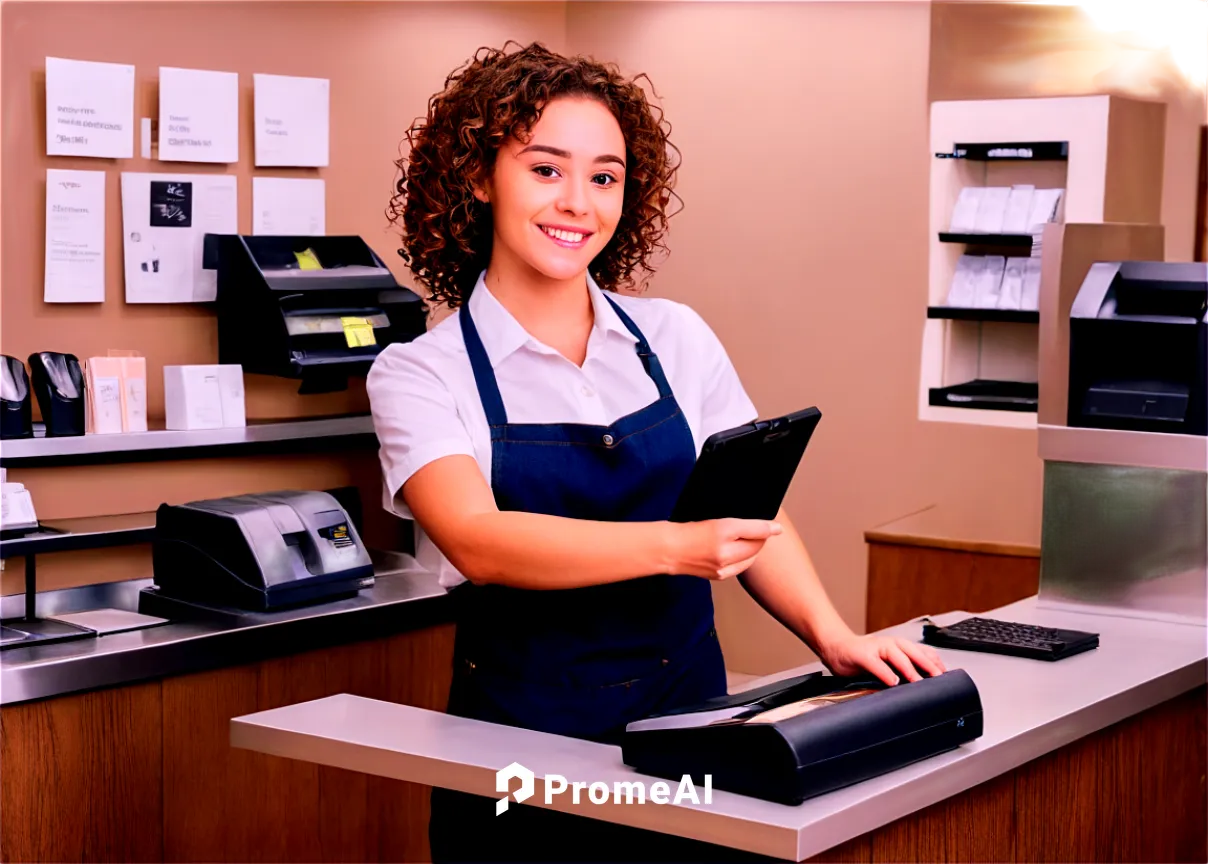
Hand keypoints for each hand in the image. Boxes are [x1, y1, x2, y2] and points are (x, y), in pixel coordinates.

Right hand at [670, 518, 782, 580]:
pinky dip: (742, 560)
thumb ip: (747, 524)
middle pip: (757, 546)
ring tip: (743, 541)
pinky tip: (734, 552)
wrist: (669, 549)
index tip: (776, 525)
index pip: (759, 530)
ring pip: (750, 558)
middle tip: (756, 530)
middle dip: (760, 539)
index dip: (768, 527)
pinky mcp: (719, 576)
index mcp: (723, 530)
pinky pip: (740, 567)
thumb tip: (776, 527)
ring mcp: (722, 567)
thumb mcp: (717, 520)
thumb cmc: (689, 530)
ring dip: (752, 550)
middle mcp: (724, 551)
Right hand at [819, 632, 946, 686]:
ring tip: (918, 681)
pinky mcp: (862, 655)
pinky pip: (876, 663)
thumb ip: (903, 669)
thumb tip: (923, 686)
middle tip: (938, 678)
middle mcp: (891, 644)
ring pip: (897, 656)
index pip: (923, 652)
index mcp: (900, 646)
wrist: (836, 647)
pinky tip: (892, 681)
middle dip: (928, 665)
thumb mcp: (888, 662)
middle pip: (914, 652)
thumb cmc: (862, 656)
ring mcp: (876, 648)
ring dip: (909, 668)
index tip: (947, 677)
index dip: (936, 663)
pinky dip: (885, 672)